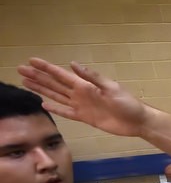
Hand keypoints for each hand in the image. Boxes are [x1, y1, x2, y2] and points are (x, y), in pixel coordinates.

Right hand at [18, 59, 148, 136]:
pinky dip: (55, 109)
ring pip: (56, 96)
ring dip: (42, 90)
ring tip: (26, 83)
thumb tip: (73, 64)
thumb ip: (92, 77)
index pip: (61, 75)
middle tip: (20, 70)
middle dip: (38, 77)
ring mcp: (81, 106)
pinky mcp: (85, 118)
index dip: (46, 68)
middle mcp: (80, 94)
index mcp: (85, 85)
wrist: (137, 121)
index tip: (31, 61)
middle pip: (54, 84)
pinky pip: (66, 112)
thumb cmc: (128, 103)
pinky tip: (43, 104)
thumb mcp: (111, 88)